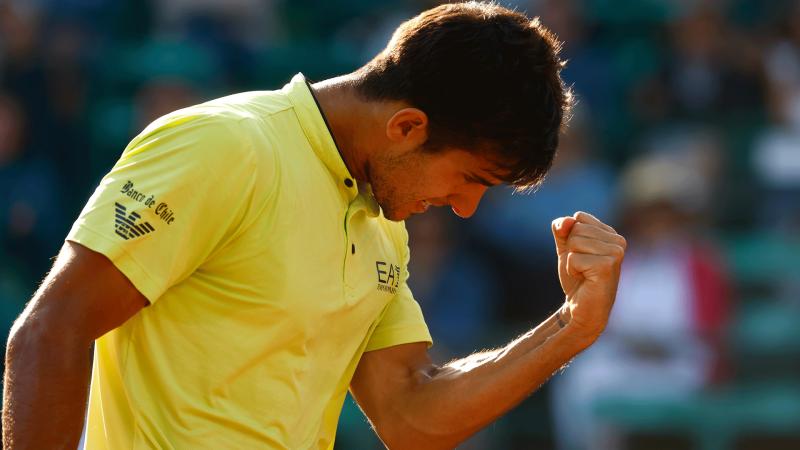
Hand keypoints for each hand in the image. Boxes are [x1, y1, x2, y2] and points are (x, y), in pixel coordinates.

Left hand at [551, 211, 625, 343]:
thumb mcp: (566, 248)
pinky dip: (572, 270)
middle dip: (571, 249)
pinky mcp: (607, 266)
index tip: (581, 255)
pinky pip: (573, 258)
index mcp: (611, 233)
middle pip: (576, 228)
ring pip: (574, 242)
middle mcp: (618, 240)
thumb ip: (562, 230)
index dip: (570, 236)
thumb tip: (568, 221)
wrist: (582, 308)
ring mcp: (615, 253)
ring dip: (571, 260)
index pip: (579, 217)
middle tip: (582, 267)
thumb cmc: (577, 278)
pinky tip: (585, 279)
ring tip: (584, 273)